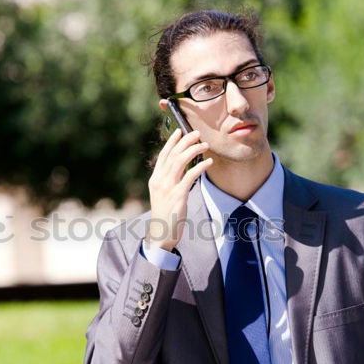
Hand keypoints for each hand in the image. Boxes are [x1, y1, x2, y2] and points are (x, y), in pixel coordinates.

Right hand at [146, 129, 212, 251]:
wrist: (161, 233)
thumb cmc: (165, 214)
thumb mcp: (163, 194)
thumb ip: (169, 180)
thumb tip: (182, 167)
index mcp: (155, 179)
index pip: (163, 155)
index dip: (172, 141)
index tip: (180, 131)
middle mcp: (160, 180)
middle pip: (173, 154)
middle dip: (186, 141)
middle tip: (197, 134)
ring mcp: (168, 187)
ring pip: (180, 161)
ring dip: (194, 150)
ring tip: (205, 145)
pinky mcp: (178, 195)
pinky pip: (190, 176)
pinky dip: (200, 166)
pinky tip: (208, 162)